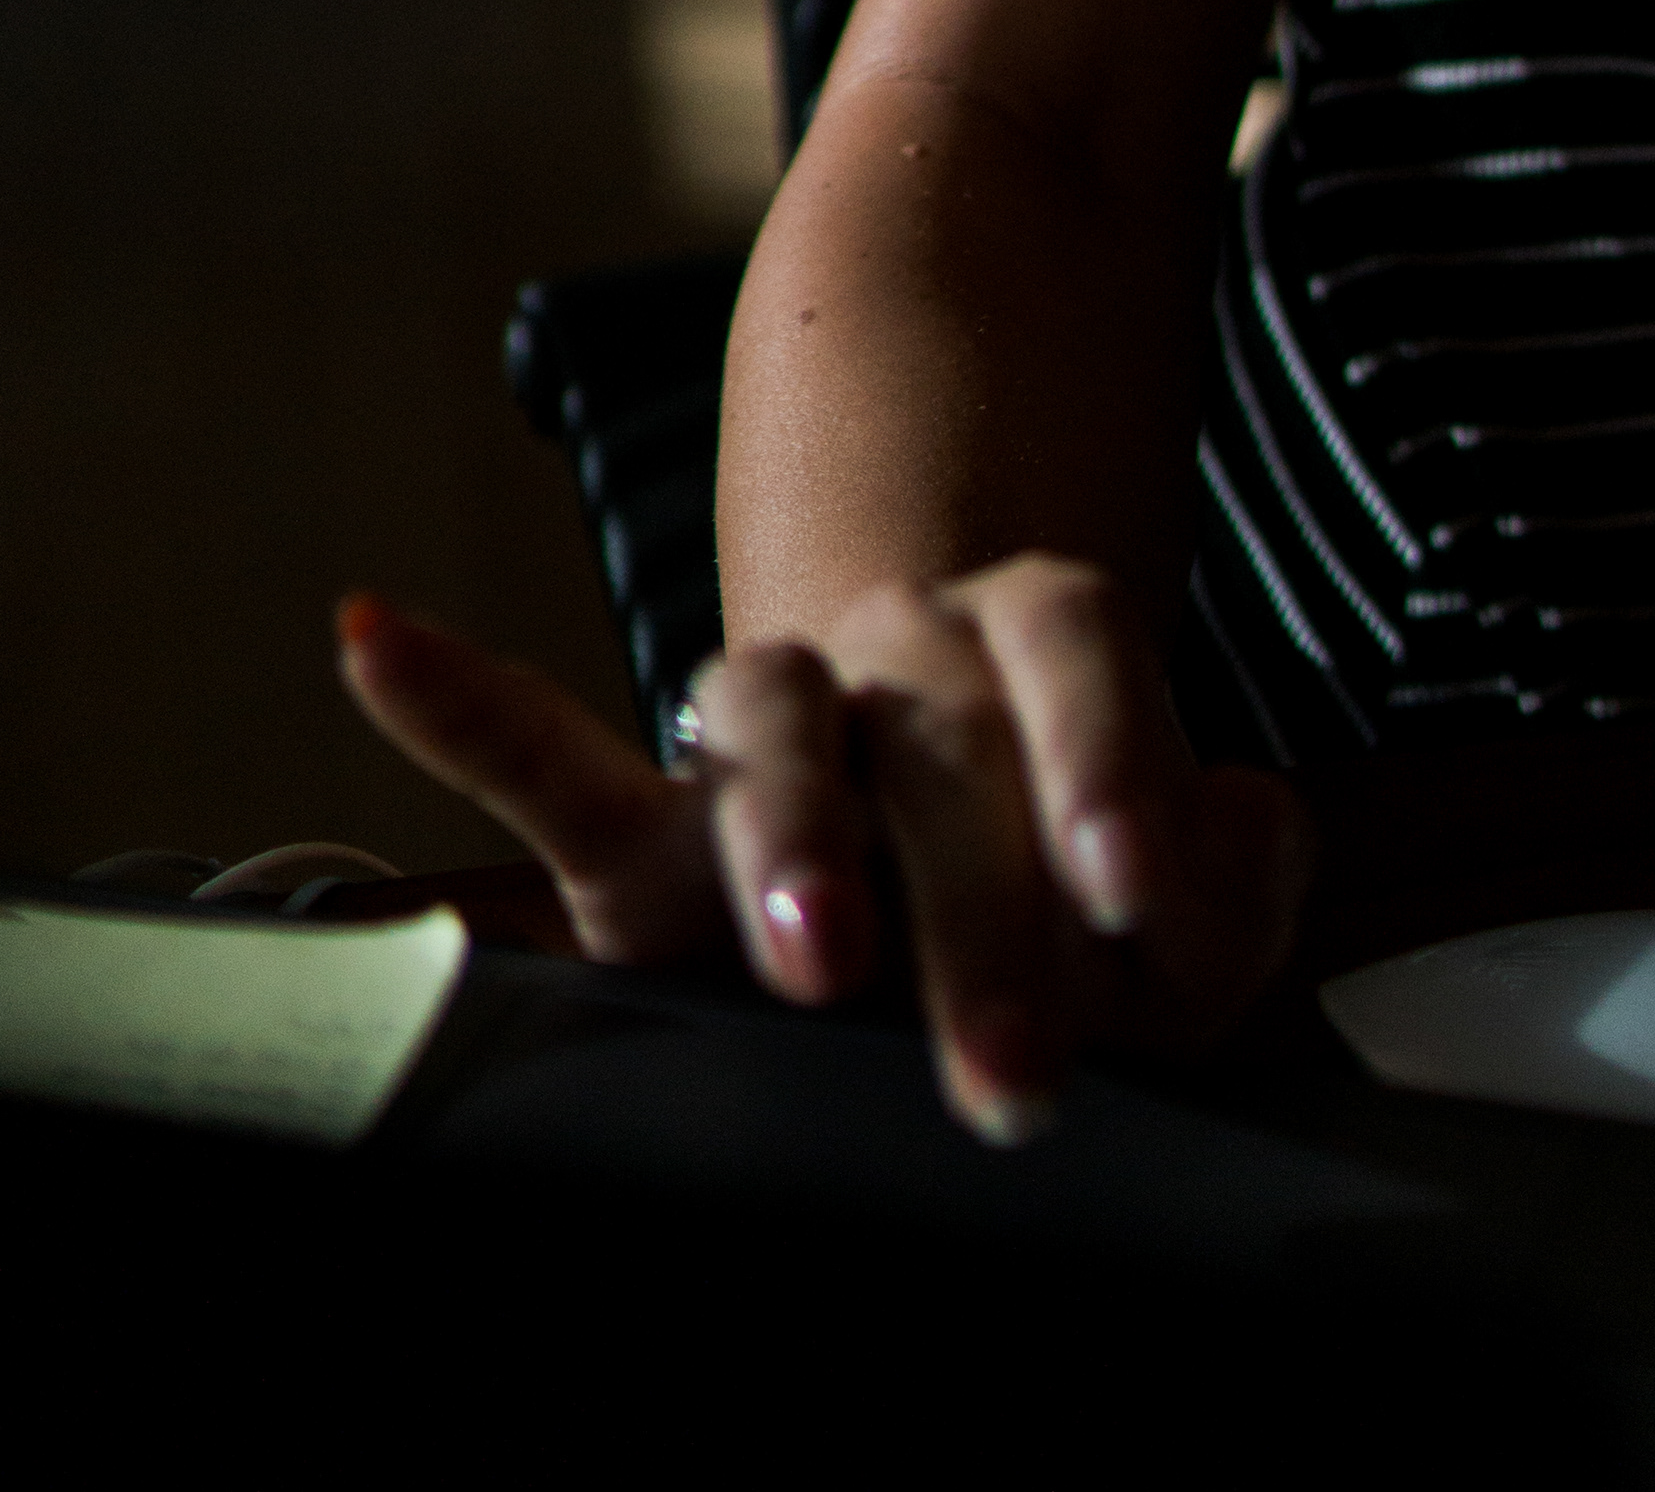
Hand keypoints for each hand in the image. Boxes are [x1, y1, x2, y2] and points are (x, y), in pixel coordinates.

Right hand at [335, 566, 1312, 1139]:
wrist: (950, 832)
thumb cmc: (1067, 897)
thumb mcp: (1176, 910)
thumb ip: (1231, 881)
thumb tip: (1239, 826)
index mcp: (1031, 650)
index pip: (1075, 655)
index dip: (1111, 758)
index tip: (1136, 892)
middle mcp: (897, 659)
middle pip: (935, 729)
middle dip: (976, 906)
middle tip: (1014, 1064)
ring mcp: (771, 726)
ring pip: (760, 711)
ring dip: (785, 824)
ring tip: (813, 951)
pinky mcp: (646, 829)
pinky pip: (547, 753)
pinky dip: (456, 699)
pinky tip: (374, 631)